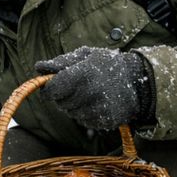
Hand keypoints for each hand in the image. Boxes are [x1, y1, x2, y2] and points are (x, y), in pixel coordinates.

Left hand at [35, 47, 152, 129]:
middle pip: (61, 103)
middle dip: (63, 96)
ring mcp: (99, 109)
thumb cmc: (107, 64)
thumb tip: (38, 67)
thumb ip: (61, 62)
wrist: (138, 80)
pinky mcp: (105, 121)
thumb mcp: (86, 55)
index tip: (52, 85)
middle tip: (77, 86)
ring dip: (75, 105)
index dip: (49, 89)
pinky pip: (85, 121)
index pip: (53, 89)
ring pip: (72, 113)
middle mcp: (90, 93)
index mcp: (83, 74)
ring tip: (90, 93)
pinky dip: (86, 114)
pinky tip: (97, 103)